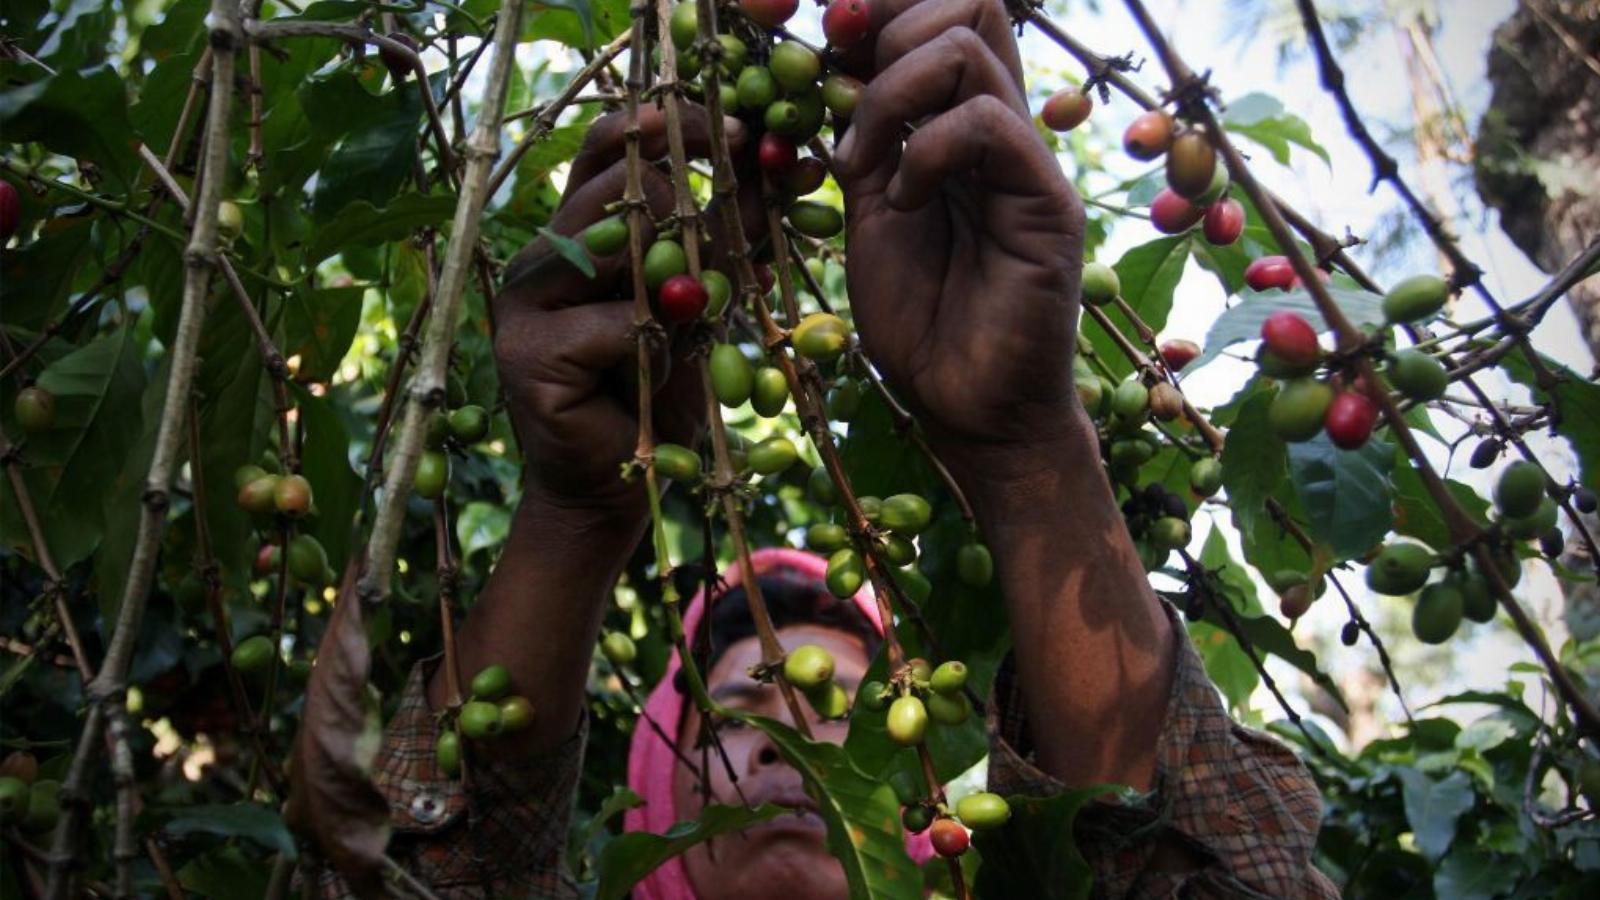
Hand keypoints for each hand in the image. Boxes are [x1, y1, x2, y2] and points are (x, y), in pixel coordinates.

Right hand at [494, 106, 751, 514]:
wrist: (617, 484)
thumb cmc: (660, 391)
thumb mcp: (707, 304)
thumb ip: (729, 240)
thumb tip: (783, 168)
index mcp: (580, 233)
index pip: (609, 149)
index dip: (667, 124)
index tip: (735, 128)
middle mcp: (543, 254)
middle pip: (617, 189)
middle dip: (686, 208)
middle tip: (721, 248)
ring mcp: (525, 301)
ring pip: (618, 251)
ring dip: (673, 290)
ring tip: (678, 331)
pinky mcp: (526, 352)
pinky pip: (616, 325)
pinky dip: (653, 350)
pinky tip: (645, 378)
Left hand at [833, 0, 1085, 455]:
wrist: (970, 412)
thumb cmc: (922, 322)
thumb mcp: (867, 217)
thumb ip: (862, 144)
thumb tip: (826, 72)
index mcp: (959, 124)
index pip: (944, 12)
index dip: (879, 7)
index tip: (822, 46)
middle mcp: (1001, 127)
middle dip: (887, 26)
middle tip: (842, 97)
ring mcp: (1027, 160)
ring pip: (971, 43)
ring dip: (890, 94)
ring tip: (864, 166)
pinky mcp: (1047, 203)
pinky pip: (989, 123)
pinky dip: (926, 151)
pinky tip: (904, 203)